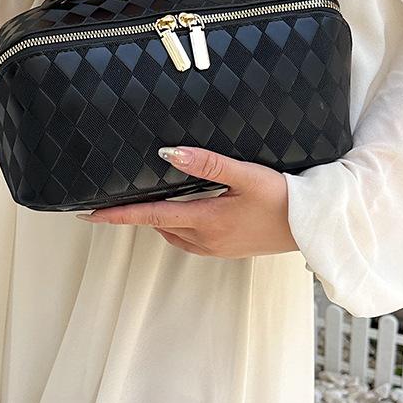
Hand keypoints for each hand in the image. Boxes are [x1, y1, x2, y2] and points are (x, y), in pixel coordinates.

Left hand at [76, 146, 299, 258]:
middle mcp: (205, 239)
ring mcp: (216, 248)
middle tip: (116, 198)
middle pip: (158, 224)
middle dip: (135, 213)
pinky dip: (177, 225)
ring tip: (147, 198)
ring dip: (157, 218)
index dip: (117, 214)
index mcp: (206, 221)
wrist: (313, 229)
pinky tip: (185, 210)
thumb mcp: (247, 175)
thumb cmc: (284, 199)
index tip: (89, 214)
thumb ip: (208, 163)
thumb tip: (170, 153)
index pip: (150, 215)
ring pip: (173, 233)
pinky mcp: (227, 249)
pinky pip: (189, 239)